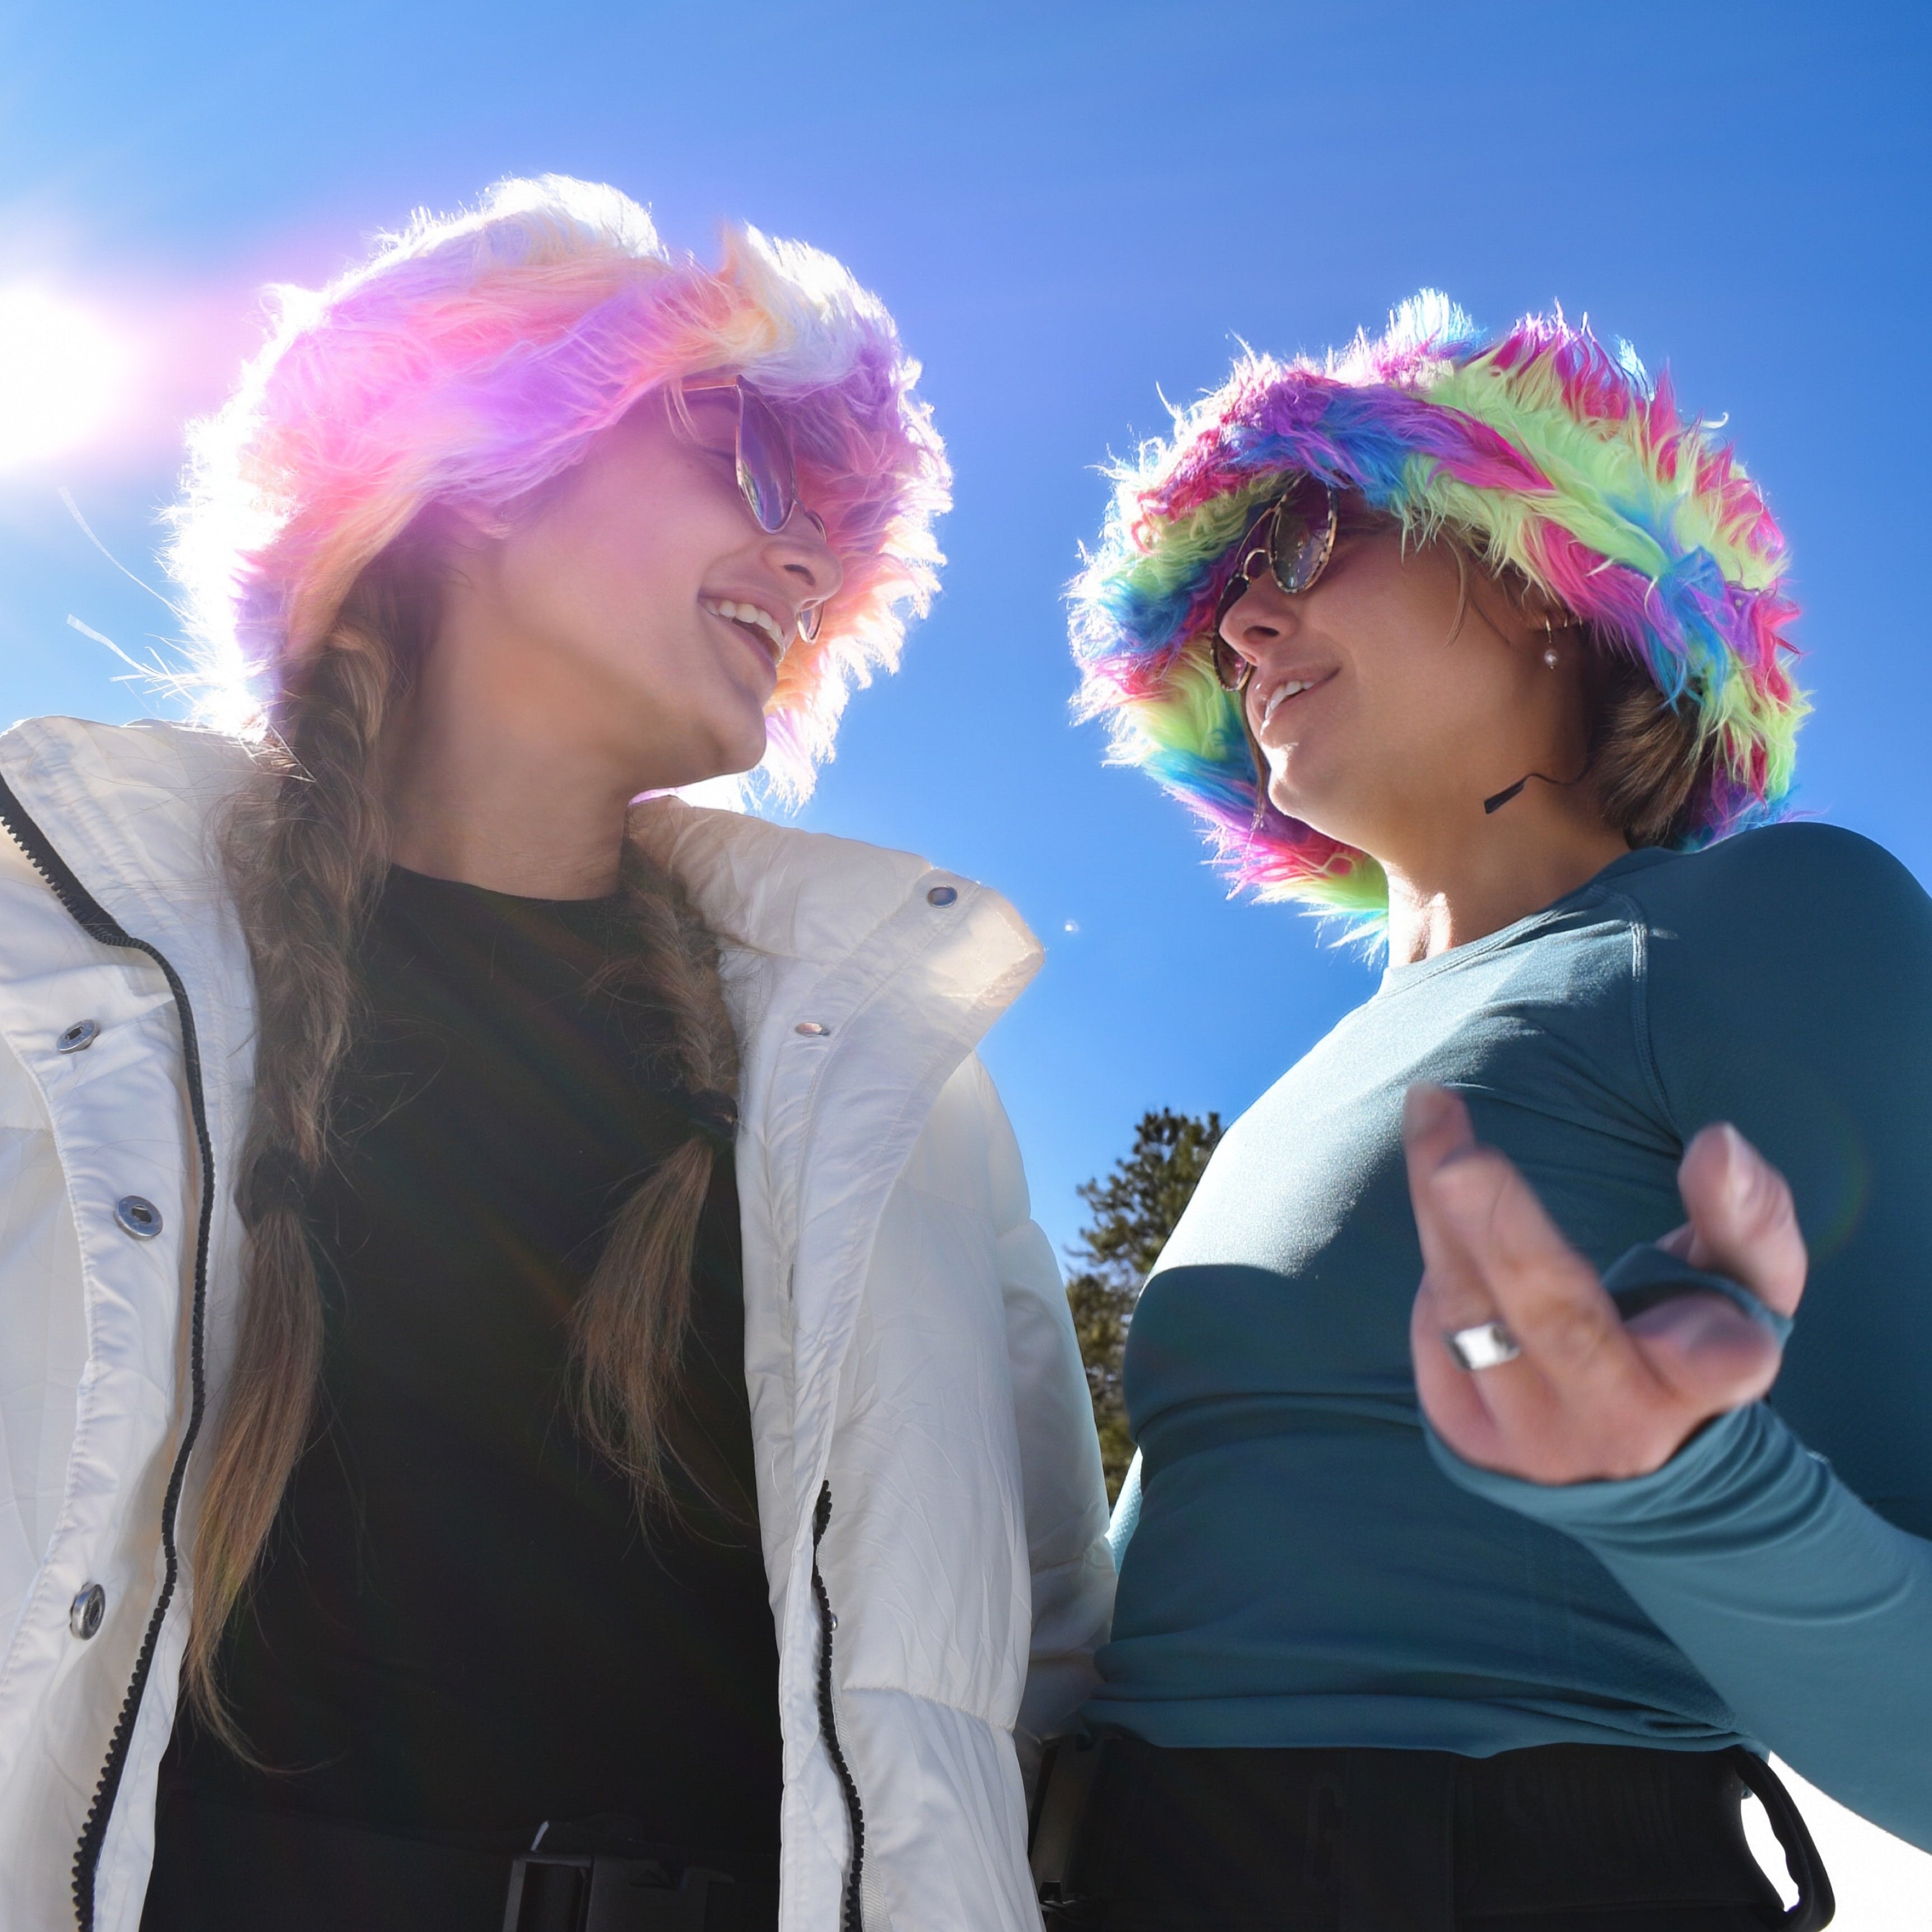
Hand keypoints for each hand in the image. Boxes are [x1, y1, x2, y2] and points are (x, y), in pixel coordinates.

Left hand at [1403, 1084, 1807, 1483]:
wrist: (1626, 1473)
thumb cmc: (1696, 1350)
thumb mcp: (1746, 1290)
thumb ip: (1747, 1217)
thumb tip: (1719, 1142)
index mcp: (1700, 1388)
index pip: (1717, 1366)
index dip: (1716, 1348)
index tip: (1722, 1333)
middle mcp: (1611, 1422)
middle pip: (1558, 1324)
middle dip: (1508, 1239)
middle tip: (1460, 1164)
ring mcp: (1526, 1435)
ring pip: (1470, 1309)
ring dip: (1441, 1204)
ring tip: (1431, 1107)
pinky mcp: (1463, 1433)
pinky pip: (1436, 1324)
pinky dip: (1441, 1249)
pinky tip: (1444, 1200)